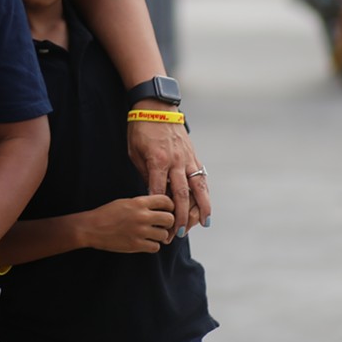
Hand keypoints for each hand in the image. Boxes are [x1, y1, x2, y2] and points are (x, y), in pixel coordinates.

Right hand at [80, 195, 175, 252]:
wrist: (91, 228)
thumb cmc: (106, 214)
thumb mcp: (125, 202)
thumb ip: (142, 204)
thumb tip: (159, 207)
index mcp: (138, 202)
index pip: (165, 201)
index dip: (170, 206)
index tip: (168, 210)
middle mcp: (141, 216)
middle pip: (169, 219)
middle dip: (168, 222)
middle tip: (162, 225)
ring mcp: (139, 231)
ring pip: (164, 235)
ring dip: (160, 236)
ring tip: (151, 234)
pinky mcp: (136, 245)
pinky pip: (155, 247)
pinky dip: (152, 246)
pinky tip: (145, 242)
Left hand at [127, 115, 211, 238]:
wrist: (156, 107)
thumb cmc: (140, 130)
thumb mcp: (134, 151)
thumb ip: (144, 173)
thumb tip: (152, 195)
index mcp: (157, 160)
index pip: (158, 190)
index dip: (159, 209)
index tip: (157, 224)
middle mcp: (175, 161)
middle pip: (180, 194)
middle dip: (180, 216)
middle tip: (178, 234)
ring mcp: (187, 159)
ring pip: (197, 188)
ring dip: (200, 209)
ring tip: (201, 225)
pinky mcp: (193, 156)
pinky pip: (201, 179)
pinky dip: (205, 194)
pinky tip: (206, 207)